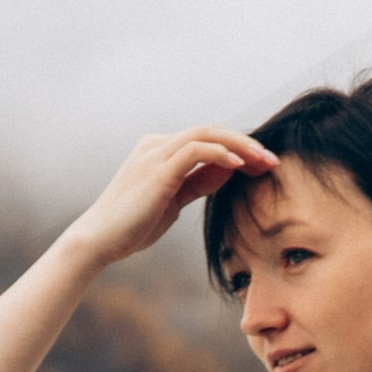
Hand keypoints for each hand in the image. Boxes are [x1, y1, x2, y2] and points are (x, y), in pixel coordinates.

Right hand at [66, 128, 278, 271]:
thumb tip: (230, 168)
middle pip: (211, 131)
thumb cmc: (133, 225)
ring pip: (207, 134)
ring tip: (263, 162)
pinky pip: (195, 150)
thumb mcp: (174, 201)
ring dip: (240, 146)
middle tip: (272, 161)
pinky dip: (221, 154)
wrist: (99, 241)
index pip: (206, 139)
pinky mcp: (157, 170)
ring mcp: (155, 154)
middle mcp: (156, 145)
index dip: (238, 148)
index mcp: (159, 150)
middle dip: (246, 143)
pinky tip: (239, 166)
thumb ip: (199, 182)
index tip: (263, 165)